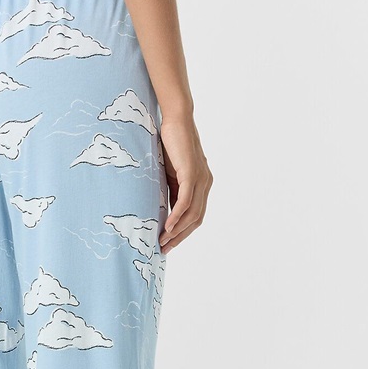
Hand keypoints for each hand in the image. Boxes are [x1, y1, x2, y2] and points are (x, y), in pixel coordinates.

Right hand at [158, 116, 211, 254]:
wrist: (176, 119)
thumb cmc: (170, 143)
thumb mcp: (169, 173)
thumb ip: (170, 190)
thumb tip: (162, 210)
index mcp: (201, 184)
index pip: (196, 216)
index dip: (183, 233)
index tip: (168, 244)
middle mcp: (205, 183)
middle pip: (196, 220)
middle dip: (180, 237)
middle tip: (164, 249)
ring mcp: (201, 179)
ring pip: (192, 214)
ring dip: (177, 231)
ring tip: (162, 241)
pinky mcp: (192, 173)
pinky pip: (186, 202)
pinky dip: (177, 217)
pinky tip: (168, 227)